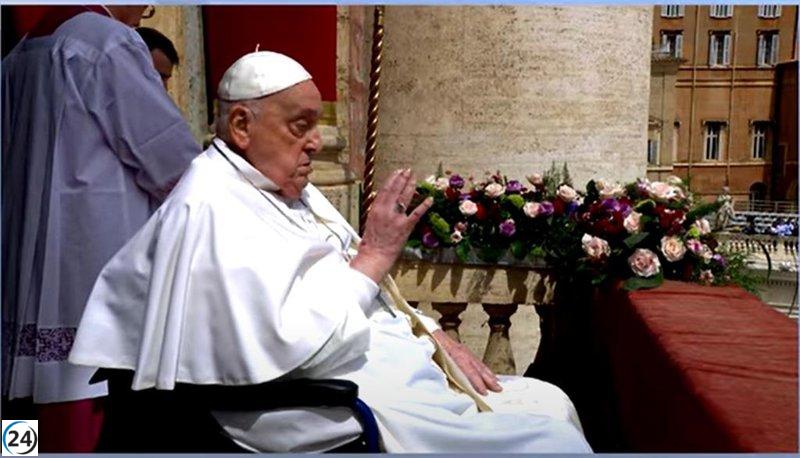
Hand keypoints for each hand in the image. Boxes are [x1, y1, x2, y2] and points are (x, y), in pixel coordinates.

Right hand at [351, 168, 432, 282]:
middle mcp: (386, 210)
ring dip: (411, 186)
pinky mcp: (406, 226)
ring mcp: (397, 218)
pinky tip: (429, 199)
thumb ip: (377, 209)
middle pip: (396, 190)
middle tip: (408, 171)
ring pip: (405, 197)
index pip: (386, 189)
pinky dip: (424, 205)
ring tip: (415, 178)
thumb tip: (382, 199)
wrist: (375, 254)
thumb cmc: (371, 241)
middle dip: (403, 178)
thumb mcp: (370, 220)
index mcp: (376, 208)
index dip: (393, 179)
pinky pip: (417, 213)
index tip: (397, 172)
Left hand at [432, 329, 501, 395]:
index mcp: (455, 354)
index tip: (484, 392)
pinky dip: (485, 369)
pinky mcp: (464, 350)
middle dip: (489, 380)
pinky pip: (477, 361)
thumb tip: (453, 387)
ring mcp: (464, 350)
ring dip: (489, 375)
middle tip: (498, 389)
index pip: (469, 370)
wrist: (428, 331)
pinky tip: (490, 375)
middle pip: (478, 368)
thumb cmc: (430, 348)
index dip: (477, 382)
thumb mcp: (435, 362)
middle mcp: (462, 351)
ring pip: (479, 364)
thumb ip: (444, 373)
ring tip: (498, 385)